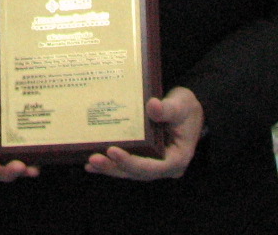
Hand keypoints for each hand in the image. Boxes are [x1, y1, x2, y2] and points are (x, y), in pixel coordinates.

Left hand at [85, 87, 202, 179]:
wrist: (187, 110)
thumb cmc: (186, 108)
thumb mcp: (181, 105)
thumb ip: (168, 109)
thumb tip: (153, 106)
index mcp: (176, 159)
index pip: (152, 166)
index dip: (131, 162)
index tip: (112, 151)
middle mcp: (164, 167)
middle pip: (137, 172)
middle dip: (115, 167)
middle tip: (93, 159)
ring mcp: (154, 165)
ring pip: (130, 172)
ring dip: (110, 168)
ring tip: (90, 162)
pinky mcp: (145, 159)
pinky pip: (127, 165)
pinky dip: (112, 165)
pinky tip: (92, 164)